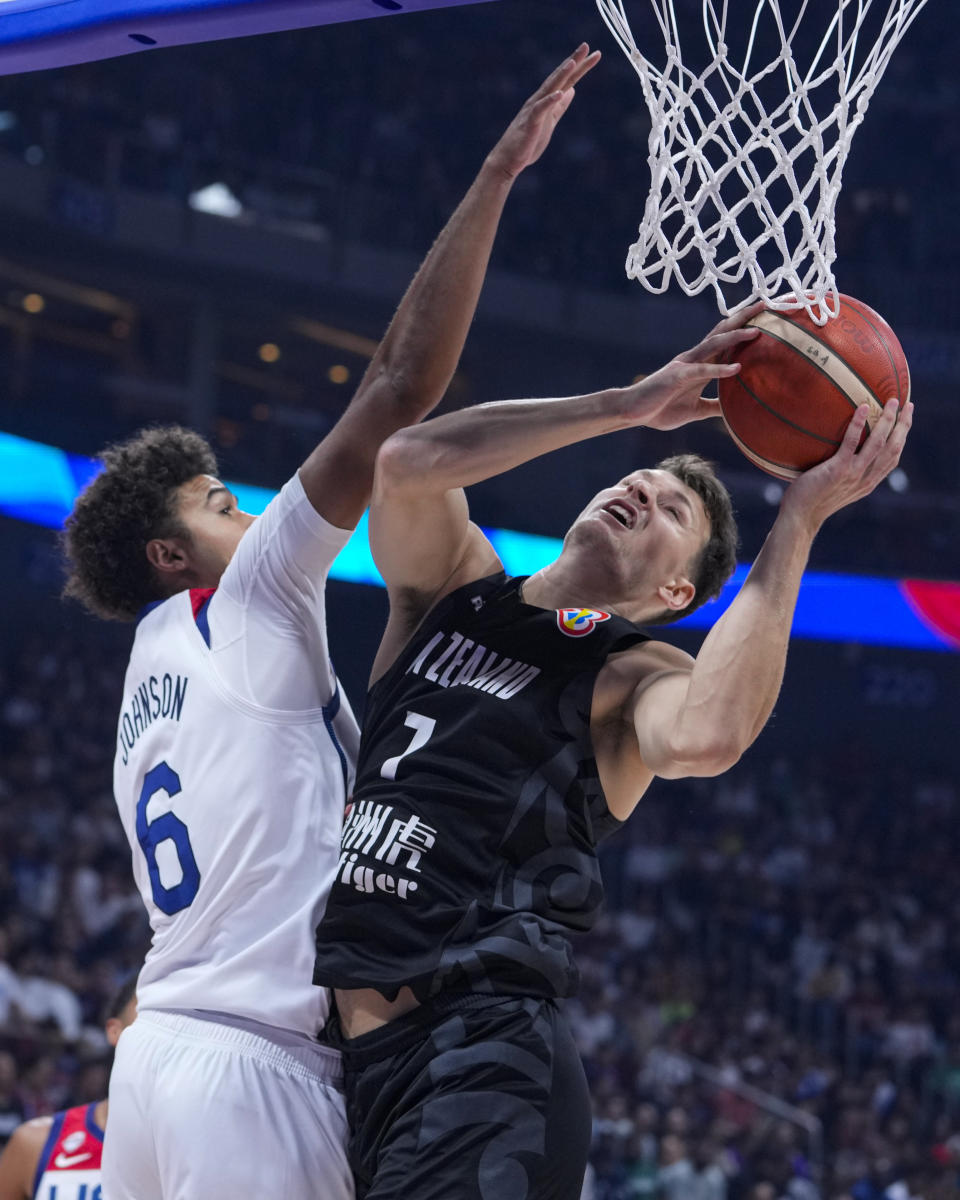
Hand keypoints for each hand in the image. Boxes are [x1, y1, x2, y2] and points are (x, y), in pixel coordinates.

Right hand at [486, 44, 600, 180]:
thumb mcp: (550, 122)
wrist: (508, 160)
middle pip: (559, 78)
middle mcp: (540, 100)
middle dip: (573, 62)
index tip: (594, 54)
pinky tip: (560, 93)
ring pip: (549, 89)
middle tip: (586, 45)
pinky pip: (540, 110)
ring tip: (572, 62)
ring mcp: (534, 110)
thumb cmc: (528, 142)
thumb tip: (572, 90)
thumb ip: (560, 107)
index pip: (567, 80)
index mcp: (547, 101)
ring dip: (561, 75)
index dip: (580, 67)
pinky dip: (549, 101)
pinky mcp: (530, 124)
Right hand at [624, 304, 763, 430]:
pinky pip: (702, 370)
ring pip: (714, 344)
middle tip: (767, 305)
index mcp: (700, 364)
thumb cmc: (660, 409)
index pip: (726, 339)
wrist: (631, 411)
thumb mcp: (696, 410)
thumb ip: (715, 406)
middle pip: (723, 331)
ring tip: (757, 331)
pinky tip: (737, 368)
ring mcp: (685, 365)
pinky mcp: (677, 376)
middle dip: (744, 318)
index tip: (766, 317)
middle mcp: (694, 358)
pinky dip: (720, 368)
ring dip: (735, 337)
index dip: (745, 326)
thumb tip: (735, 410)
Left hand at [780, 396, 913, 532]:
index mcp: (868, 482)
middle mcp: (865, 478)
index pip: (892, 458)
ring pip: (879, 443)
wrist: (800, 517)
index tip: (906, 419)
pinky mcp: (838, 470)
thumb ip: (845, 470)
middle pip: (893, 448)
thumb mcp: (836, 485)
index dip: (902, 437)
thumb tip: (839, 447)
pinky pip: (850, 443)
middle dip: (903, 425)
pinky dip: (858, 425)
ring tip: (892, 401)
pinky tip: (862, 408)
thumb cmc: (812, 499)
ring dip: (888, 420)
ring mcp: (853, 474)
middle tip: (907, 404)